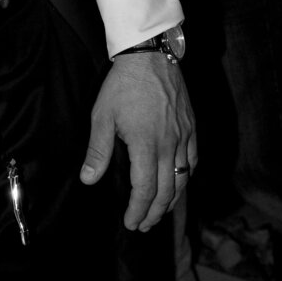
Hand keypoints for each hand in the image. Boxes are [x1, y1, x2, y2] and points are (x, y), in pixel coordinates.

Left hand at [81, 51, 195, 231]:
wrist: (149, 55)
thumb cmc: (122, 85)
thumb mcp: (102, 116)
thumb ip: (97, 150)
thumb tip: (88, 179)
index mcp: (146, 145)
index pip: (146, 189)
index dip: (138, 210)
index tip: (131, 223)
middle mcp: (169, 144)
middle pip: (167, 190)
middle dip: (154, 212)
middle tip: (143, 224)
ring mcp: (184, 135)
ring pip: (183, 178)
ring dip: (172, 200)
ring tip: (159, 212)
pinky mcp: (191, 126)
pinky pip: (193, 159)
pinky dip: (186, 176)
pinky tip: (180, 182)